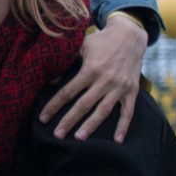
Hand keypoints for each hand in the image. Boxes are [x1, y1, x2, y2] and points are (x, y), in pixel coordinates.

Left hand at [41, 12, 146, 141]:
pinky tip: (117, 141)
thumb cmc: (101, 40)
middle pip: (83, 105)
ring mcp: (119, 87)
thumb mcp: (82, 46)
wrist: (130, 35)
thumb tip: (51, 81)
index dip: (54, 105)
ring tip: (79, 138)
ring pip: (103, 111)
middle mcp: (105, 80)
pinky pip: (128, 112)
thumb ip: (67, 62)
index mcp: (90, 69)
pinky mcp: (131, 91)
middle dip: (69, 120)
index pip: (68, 91)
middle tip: (57, 135)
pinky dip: (123, 127)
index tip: (43, 118)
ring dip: (91, 126)